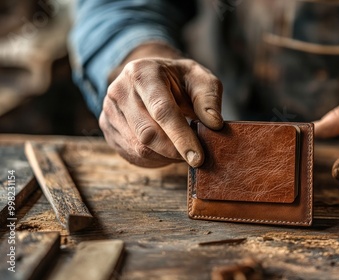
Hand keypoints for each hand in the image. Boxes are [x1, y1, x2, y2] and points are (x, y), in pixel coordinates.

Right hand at [99, 43, 222, 167]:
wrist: (153, 76)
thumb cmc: (180, 80)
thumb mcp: (200, 79)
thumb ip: (209, 99)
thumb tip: (213, 124)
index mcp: (142, 72)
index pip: (161, 111)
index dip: (181, 137)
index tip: (198, 158)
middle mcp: (120, 90)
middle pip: (147, 134)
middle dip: (175, 151)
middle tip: (197, 157)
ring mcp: (109, 110)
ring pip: (139, 148)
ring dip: (166, 156)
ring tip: (183, 149)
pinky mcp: (107, 127)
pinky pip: (132, 153)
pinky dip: (155, 159)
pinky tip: (168, 151)